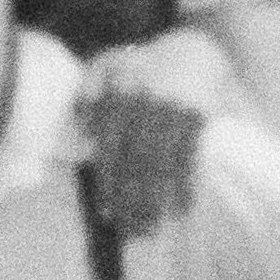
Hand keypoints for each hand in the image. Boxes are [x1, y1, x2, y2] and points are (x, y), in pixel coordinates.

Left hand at [76, 66, 210, 234]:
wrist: (195, 47)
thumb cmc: (144, 64)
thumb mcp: (108, 64)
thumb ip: (88, 90)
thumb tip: (81, 128)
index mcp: (119, 92)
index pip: (110, 145)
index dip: (108, 181)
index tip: (106, 211)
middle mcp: (145, 101)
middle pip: (134, 161)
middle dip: (131, 200)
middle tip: (128, 231)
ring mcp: (173, 109)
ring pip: (160, 163)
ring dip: (154, 200)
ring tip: (150, 229)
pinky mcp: (198, 116)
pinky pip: (188, 157)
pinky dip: (184, 185)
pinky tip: (180, 210)